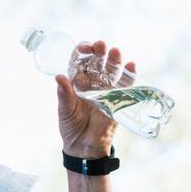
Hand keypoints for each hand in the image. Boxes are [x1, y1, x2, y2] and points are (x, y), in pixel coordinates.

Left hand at [56, 40, 136, 158]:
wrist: (84, 146)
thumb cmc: (71, 126)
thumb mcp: (64, 110)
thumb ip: (64, 94)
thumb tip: (59, 77)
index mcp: (77, 81)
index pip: (80, 60)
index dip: (82, 51)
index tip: (85, 48)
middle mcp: (92, 82)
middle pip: (97, 61)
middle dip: (99, 52)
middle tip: (100, 45)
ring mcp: (106, 89)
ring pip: (112, 70)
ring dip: (115, 60)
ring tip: (115, 52)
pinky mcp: (118, 99)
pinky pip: (126, 85)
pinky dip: (130, 75)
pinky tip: (131, 65)